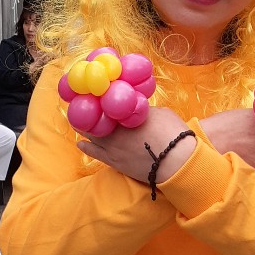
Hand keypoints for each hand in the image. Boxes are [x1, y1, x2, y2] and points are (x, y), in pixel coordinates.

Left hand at [77, 107, 195, 184]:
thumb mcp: (162, 113)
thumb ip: (145, 110)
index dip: (101, 96)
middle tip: (81, 104)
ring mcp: (114, 145)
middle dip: (88, 109)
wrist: (177, 162)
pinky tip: (80, 142)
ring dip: (83, 126)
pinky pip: (95, 153)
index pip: (110, 100)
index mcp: (129, 112)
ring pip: (91, 134)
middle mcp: (117, 127)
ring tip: (77, 121)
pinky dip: (86, 146)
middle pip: (96, 116)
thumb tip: (137, 109)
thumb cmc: (175, 134)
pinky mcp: (115, 161)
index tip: (94, 92)